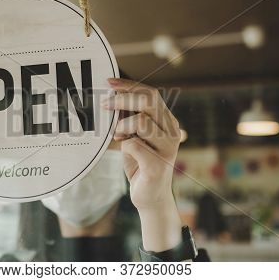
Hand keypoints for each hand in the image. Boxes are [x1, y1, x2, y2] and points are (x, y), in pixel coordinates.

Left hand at [102, 78, 181, 250]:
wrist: (150, 196)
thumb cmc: (140, 164)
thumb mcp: (135, 136)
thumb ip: (130, 117)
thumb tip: (113, 95)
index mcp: (168, 122)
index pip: (151, 93)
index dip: (129, 85)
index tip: (109, 82)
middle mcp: (173, 132)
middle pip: (149, 101)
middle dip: (123, 98)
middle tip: (105, 104)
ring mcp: (168, 148)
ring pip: (141, 121)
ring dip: (122, 125)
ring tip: (118, 135)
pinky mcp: (157, 165)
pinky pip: (134, 144)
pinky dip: (124, 144)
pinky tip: (124, 149)